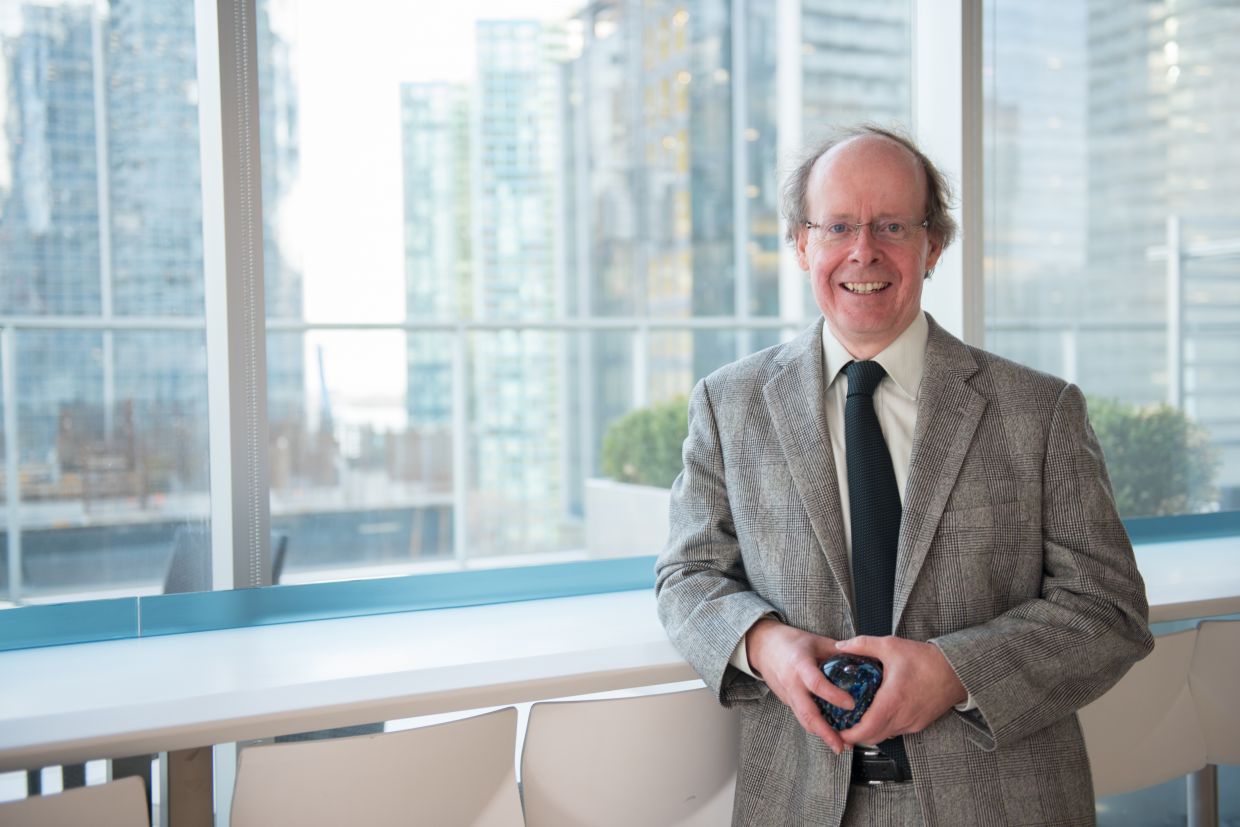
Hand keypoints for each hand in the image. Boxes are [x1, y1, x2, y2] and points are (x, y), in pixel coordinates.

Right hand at [745, 619, 855, 753]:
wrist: (763, 646)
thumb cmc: (790, 642)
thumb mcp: (816, 641)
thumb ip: (839, 651)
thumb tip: (864, 658)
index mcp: (800, 664)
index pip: (816, 683)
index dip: (833, 695)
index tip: (851, 704)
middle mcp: (792, 683)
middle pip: (807, 712)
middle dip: (825, 731)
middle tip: (841, 744)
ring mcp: (788, 695)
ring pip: (803, 719)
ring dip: (821, 734)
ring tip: (839, 745)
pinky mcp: (787, 701)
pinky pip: (802, 716)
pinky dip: (815, 726)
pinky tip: (829, 733)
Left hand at [833, 635, 967, 746]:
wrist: (956, 671)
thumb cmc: (926, 660)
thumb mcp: (891, 646)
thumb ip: (863, 645)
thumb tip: (841, 645)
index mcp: (893, 700)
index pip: (867, 729)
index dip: (850, 735)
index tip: (837, 731)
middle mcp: (902, 717)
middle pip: (873, 738)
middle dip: (855, 736)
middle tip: (841, 727)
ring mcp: (912, 723)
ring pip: (884, 736)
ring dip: (869, 733)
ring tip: (855, 721)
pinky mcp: (919, 724)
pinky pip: (896, 731)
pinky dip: (884, 728)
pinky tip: (877, 715)